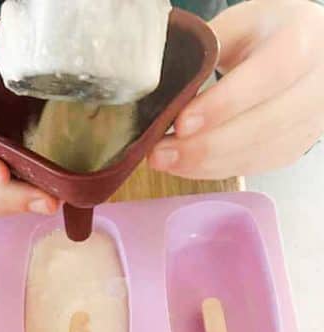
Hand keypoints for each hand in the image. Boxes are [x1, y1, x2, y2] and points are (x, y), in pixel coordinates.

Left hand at [149, 0, 323, 178]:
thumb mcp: (239, 25)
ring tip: (164, 160)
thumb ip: (207, 51)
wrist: (302, 53)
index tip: (183, 122)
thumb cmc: (266, 36)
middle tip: (160, 152)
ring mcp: (308, 122)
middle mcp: (314, 86)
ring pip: (256, 153)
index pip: (267, 77)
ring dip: (204, 163)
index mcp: (302, 42)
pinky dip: (214, 169)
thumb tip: (164, 87)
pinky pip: (252, 166)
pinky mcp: (293, 149)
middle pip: (262, 125)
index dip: (224, 104)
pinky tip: (185, 165)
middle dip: (205, 145)